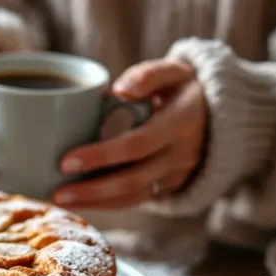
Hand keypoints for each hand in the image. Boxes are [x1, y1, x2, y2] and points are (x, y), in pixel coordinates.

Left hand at [53, 59, 206, 208]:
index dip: (102, 156)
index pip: (138, 144)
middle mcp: (181, 154)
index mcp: (181, 122)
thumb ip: (149, 75)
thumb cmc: (184, 89)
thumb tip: (119, 89)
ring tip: (60, 200)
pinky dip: (106, 204)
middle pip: (133, 178)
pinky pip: (136, 200)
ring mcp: (176, 175)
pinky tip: (78, 203)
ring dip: (95, 202)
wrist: (219, 116)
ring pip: (134, 196)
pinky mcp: (168, 187)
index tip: (66, 161)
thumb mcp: (176, 71)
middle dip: (92, 188)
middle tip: (56, 192)